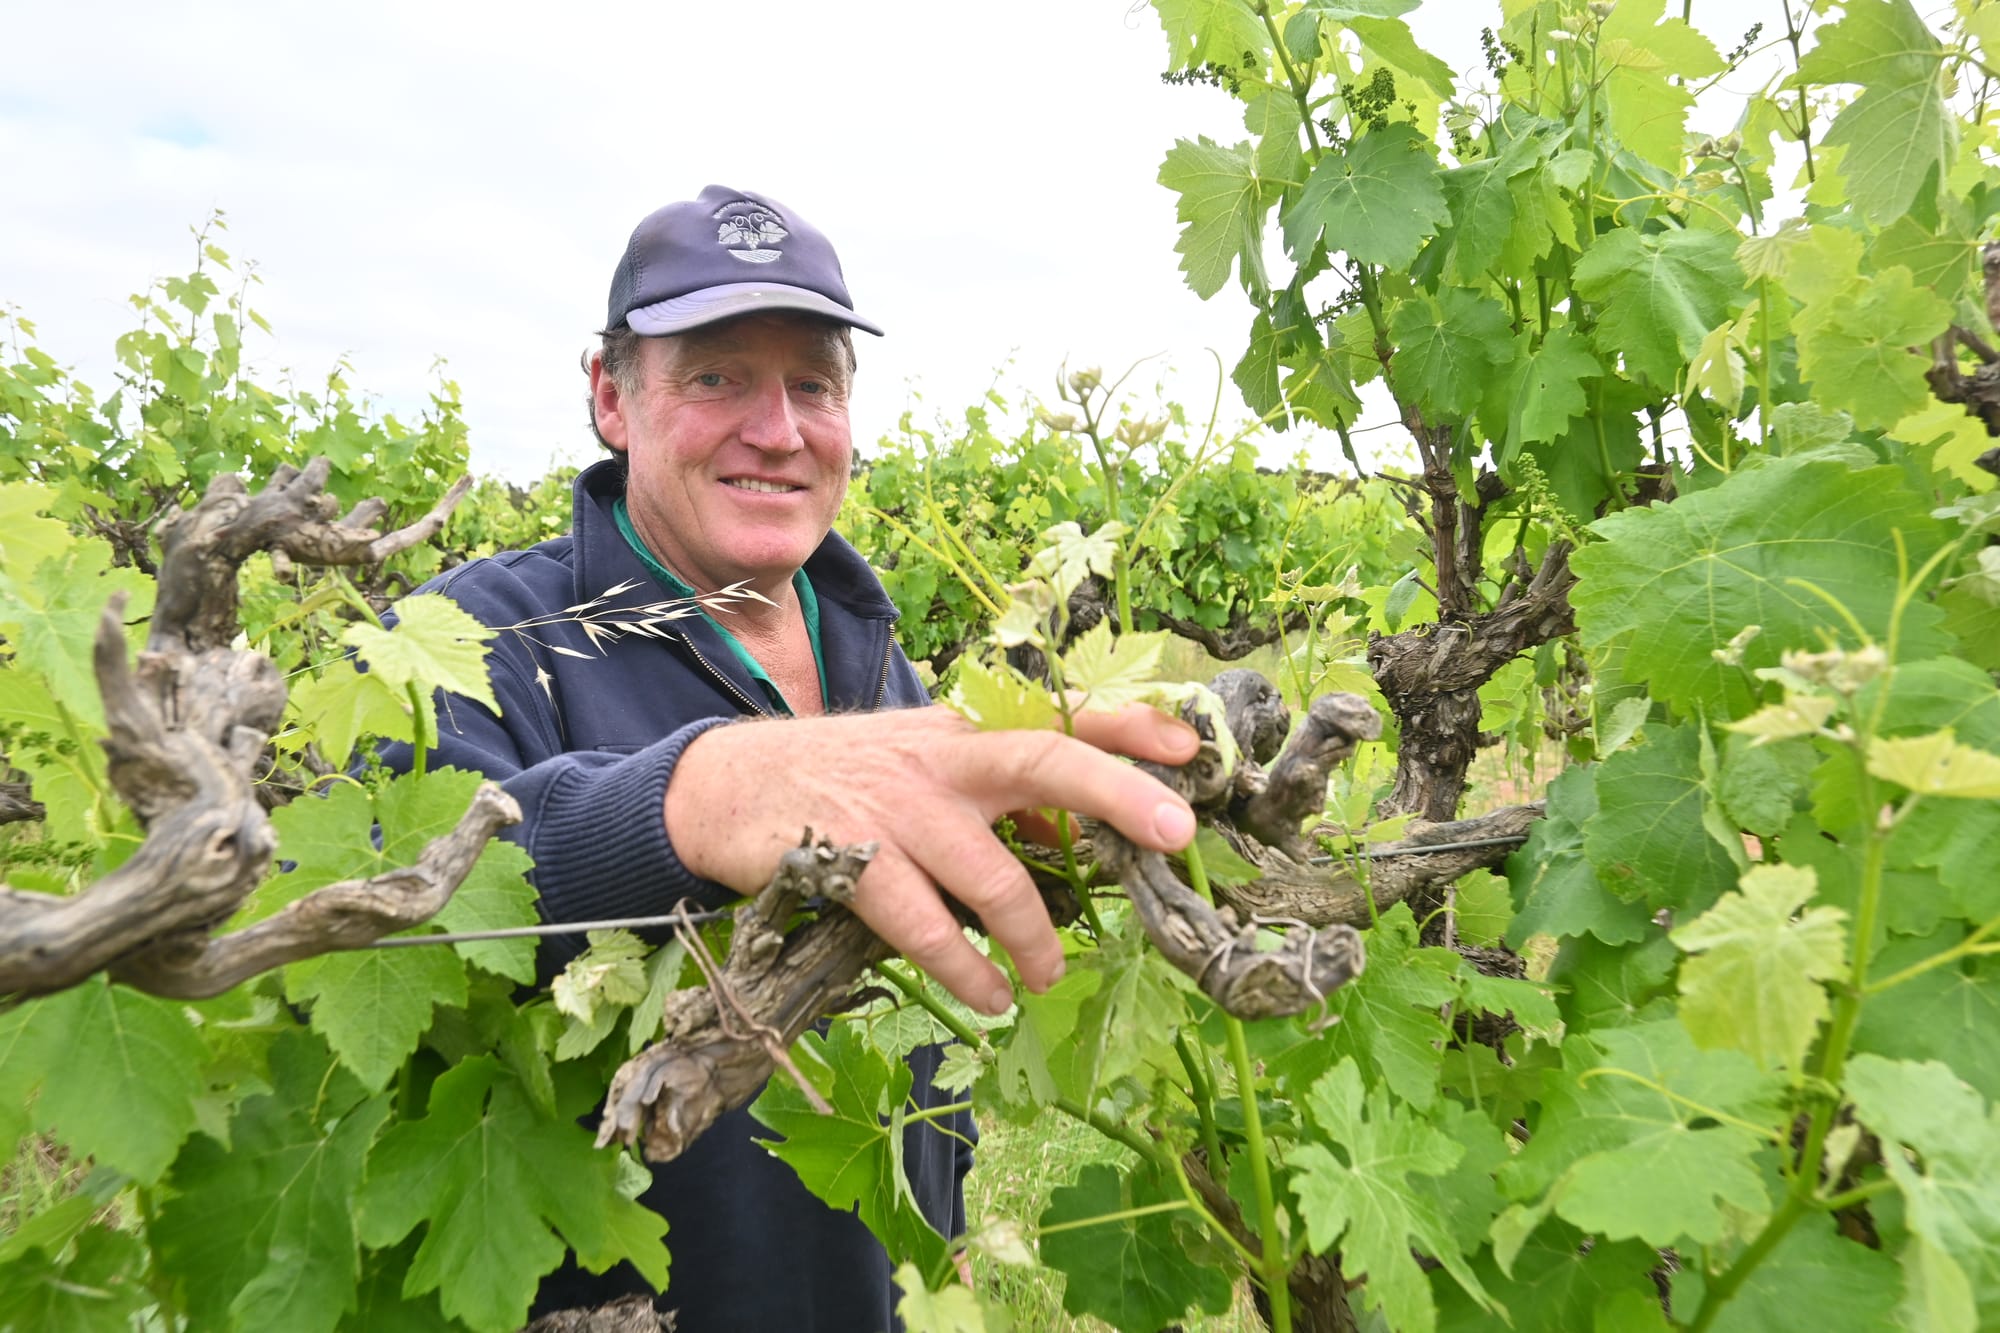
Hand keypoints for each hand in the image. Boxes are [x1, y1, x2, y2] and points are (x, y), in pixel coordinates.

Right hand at [663, 703, 1198, 1013]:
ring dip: (1033, 936)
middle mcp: (941, 758)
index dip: (1127, 727)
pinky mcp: (850, 857)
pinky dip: (964, 967)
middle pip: (1043, 761)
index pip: (1058, 717)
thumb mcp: (922, 768)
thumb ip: (993, 799)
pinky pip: (923, 924)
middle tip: (1177, 834)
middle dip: (1117, 793)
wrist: (723, 788)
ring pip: (990, 871)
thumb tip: (1076, 840)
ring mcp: (897, 806)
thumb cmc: (843, 782)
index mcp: (965, 734)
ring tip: (1045, 979)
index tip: (1191, 744)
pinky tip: (987, 995)